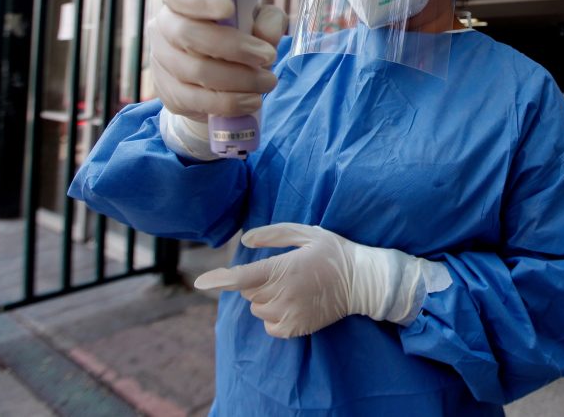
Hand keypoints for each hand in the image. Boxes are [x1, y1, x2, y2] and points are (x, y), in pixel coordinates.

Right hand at [150, 0, 286, 121]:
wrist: (219, 76)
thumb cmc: (240, 35)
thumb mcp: (260, 20)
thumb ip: (268, 21)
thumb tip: (267, 37)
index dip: (201, 0)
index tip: (229, 8)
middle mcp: (164, 24)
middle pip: (187, 34)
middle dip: (233, 48)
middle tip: (268, 57)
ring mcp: (160, 58)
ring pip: (194, 71)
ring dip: (238, 80)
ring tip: (267, 82)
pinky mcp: (165, 90)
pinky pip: (195, 100)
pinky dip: (228, 103)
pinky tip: (251, 101)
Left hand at [194, 223, 440, 337]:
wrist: (362, 282)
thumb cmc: (334, 252)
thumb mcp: (307, 233)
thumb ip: (274, 235)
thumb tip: (245, 241)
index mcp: (283, 269)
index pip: (242, 278)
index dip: (218, 280)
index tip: (200, 283)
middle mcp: (283, 295)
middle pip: (248, 291)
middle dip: (256, 280)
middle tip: (282, 270)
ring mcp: (289, 314)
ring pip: (257, 308)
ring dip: (265, 298)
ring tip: (291, 287)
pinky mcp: (296, 329)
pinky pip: (269, 325)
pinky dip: (274, 315)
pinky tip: (293, 303)